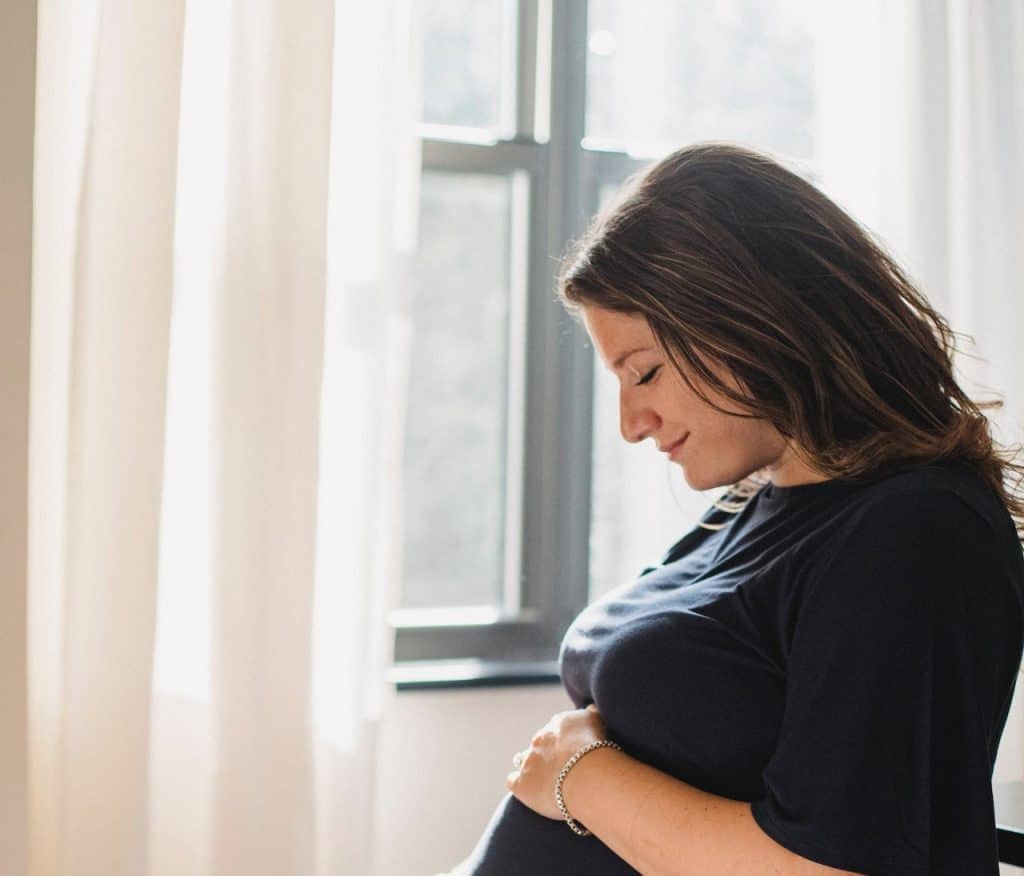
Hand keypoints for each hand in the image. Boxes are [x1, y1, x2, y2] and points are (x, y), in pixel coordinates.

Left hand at [505, 703, 607, 819]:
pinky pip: (512, 781)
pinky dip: (518, 785)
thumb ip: (591, 713)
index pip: (556, 727)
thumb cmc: (597, 752)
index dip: (562, 740)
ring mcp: (528, 760)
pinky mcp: (521, 783)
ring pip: (521, 759)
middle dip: (546, 753)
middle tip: (560, 768)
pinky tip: (528, 791)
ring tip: (540, 779)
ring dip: (528, 766)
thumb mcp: (598, 723)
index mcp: (559, 724)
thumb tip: (590, 708)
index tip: (570, 751)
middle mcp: (540, 738)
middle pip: (538, 743)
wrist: (586, 777)